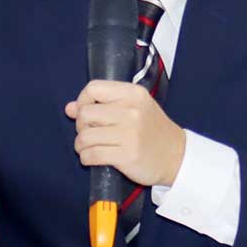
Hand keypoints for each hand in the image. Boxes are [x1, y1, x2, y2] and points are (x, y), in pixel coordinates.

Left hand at [64, 80, 186, 188]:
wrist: (176, 156)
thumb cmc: (152, 130)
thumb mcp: (134, 108)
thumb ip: (103, 104)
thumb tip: (70, 108)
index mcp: (133, 94)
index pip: (93, 88)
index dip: (83, 101)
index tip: (86, 112)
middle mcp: (131, 111)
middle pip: (85, 113)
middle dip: (80, 126)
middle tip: (89, 133)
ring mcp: (129, 134)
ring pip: (85, 136)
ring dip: (80, 145)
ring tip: (87, 147)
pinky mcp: (127, 156)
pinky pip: (92, 155)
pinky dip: (86, 158)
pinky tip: (91, 158)